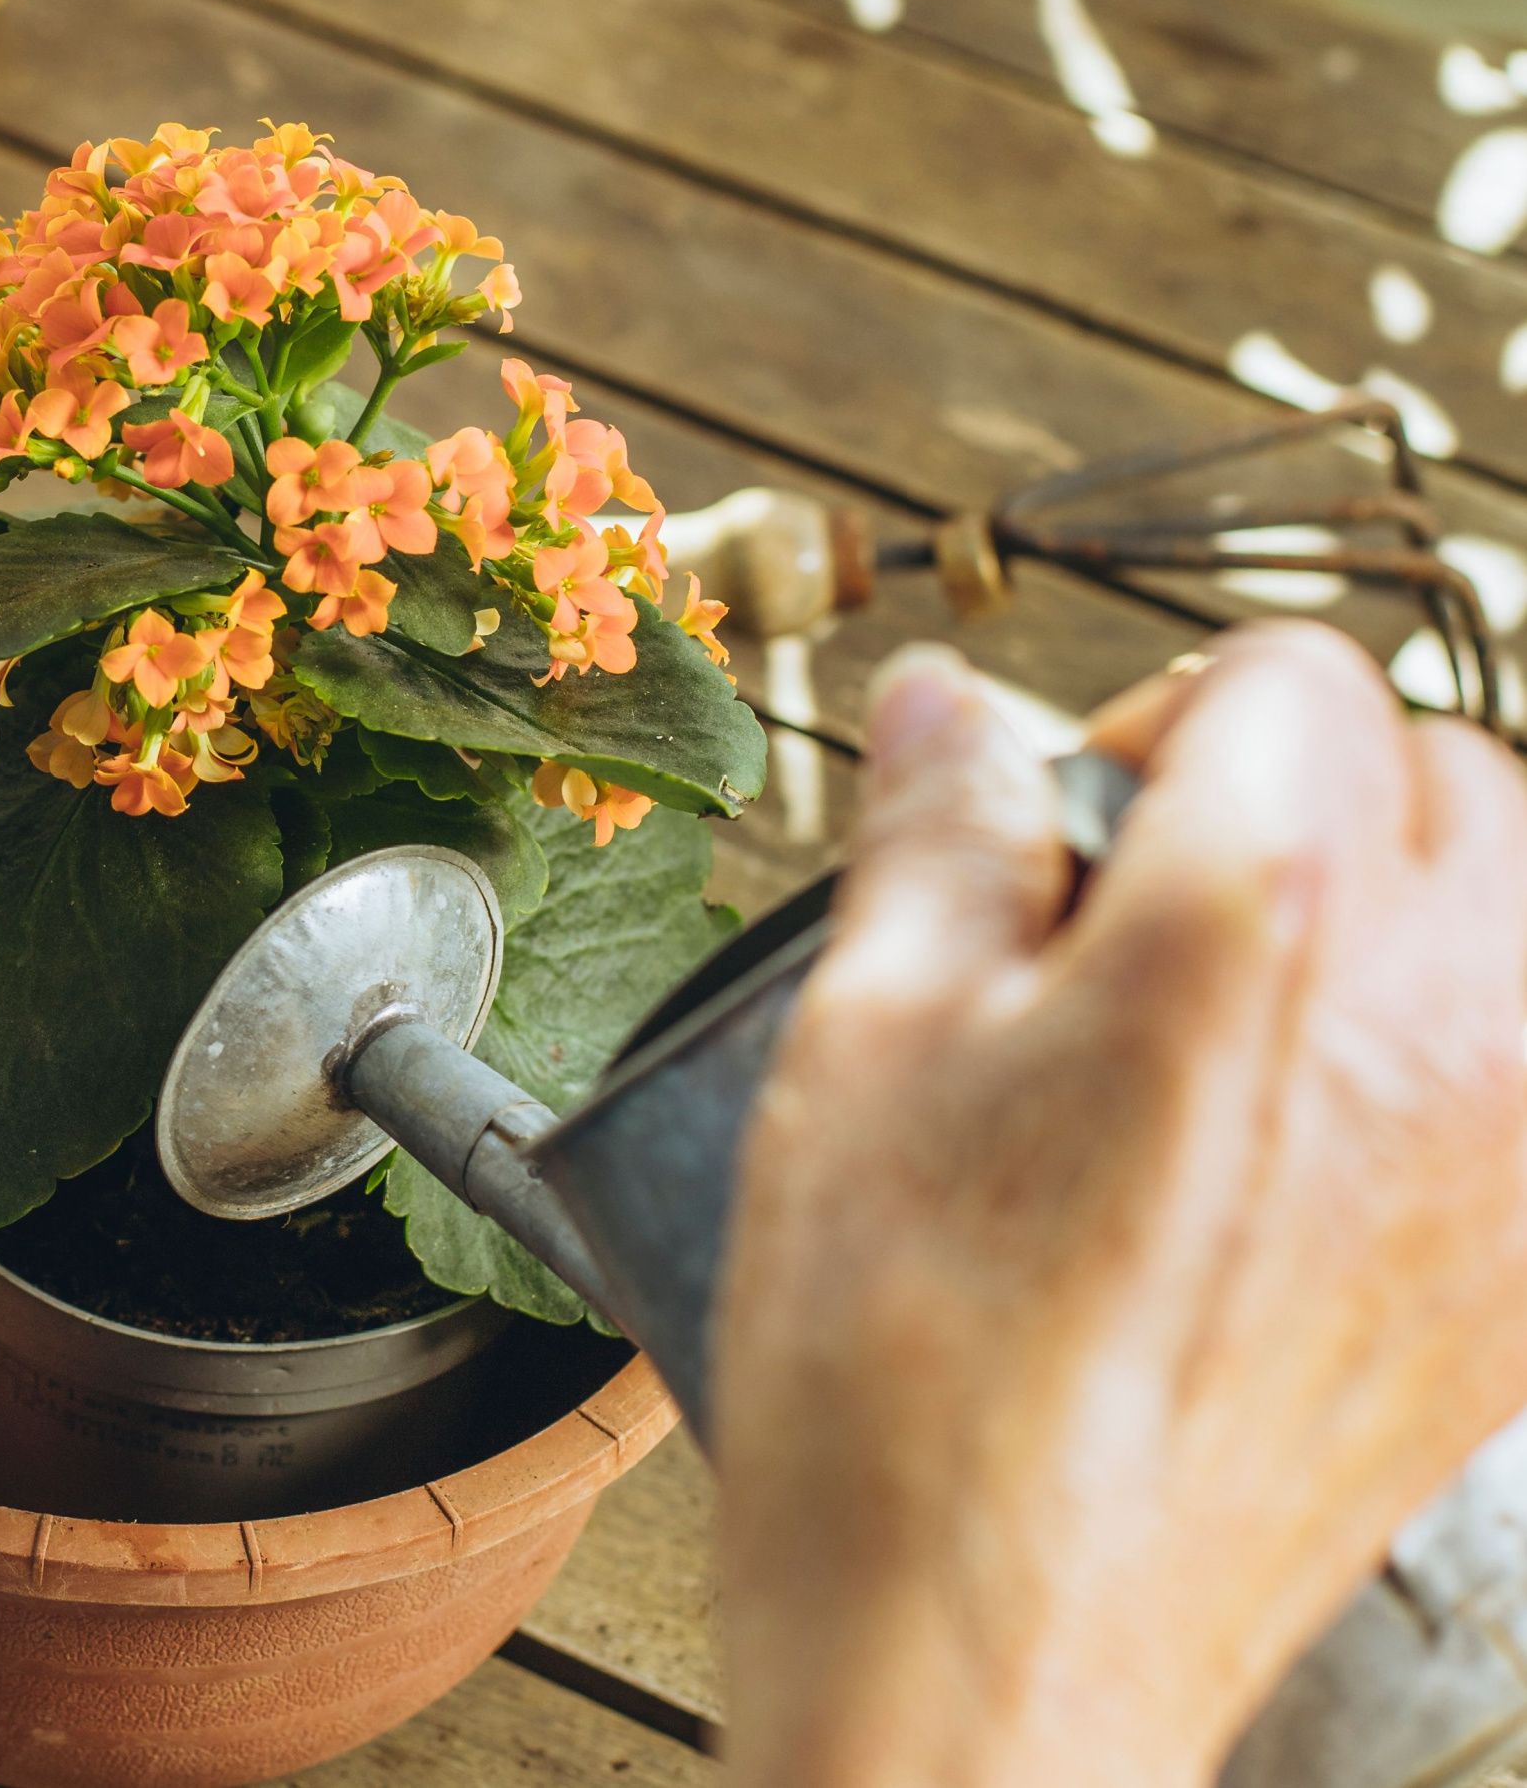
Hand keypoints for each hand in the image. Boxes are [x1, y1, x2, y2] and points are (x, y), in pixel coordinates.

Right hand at [717, 625, 1526, 1787]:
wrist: (994, 1647)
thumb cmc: (909, 1372)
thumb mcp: (862, 1043)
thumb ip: (937, 837)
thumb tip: (948, 708)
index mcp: (1256, 920)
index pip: (1286, 676)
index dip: (1151, 718)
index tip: (1069, 822)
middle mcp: (1437, 1018)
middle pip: (1444, 769)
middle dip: (1293, 792)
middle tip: (1138, 909)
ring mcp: (1509, 1158)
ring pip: (1518, 910)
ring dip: (1397, 901)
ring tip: (1238, 1005)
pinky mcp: (1521, 1283)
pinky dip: (1447, 1041)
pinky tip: (1307, 1128)